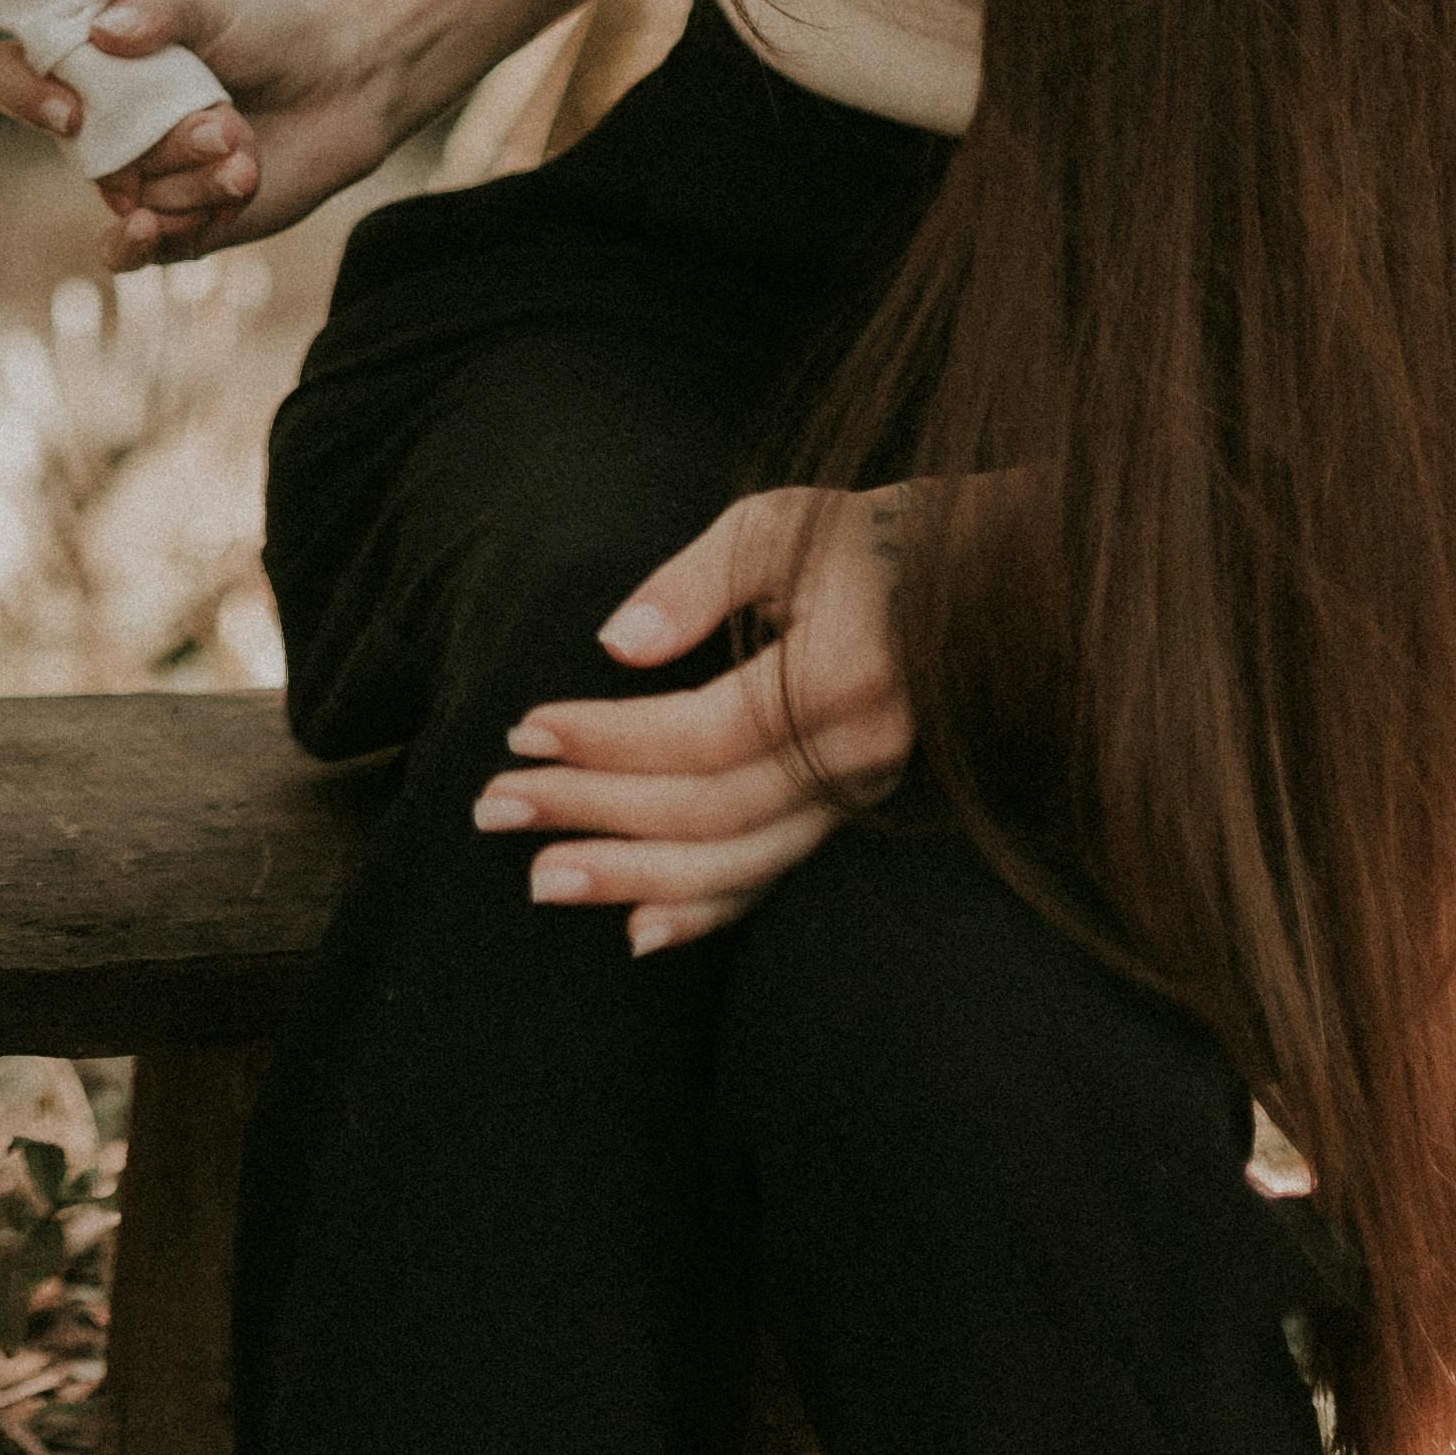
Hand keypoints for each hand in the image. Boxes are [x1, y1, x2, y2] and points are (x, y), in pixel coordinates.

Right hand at [0, 0, 396, 266]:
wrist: (342, 88)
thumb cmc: (268, 32)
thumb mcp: (212, 1)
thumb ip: (160, 5)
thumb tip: (101, 32)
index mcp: (89, 60)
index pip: (7, 75)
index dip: (19, 94)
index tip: (71, 109)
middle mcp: (101, 123)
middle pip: (85, 152)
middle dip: (158, 146)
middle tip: (224, 127)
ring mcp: (135, 177)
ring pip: (128, 199)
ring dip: (192, 181)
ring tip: (245, 155)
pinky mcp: (174, 225)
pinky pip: (135, 250)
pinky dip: (141, 243)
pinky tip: (155, 228)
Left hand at [470, 485, 912, 955]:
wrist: (963, 580)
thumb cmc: (851, 539)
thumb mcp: (770, 526)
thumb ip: (691, 584)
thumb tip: (616, 646)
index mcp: (843, 675)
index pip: (706, 733)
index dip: (610, 741)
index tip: (523, 731)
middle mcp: (860, 753)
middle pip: (711, 809)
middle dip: (594, 813)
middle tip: (492, 808)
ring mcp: (859, 796)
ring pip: (739, 863)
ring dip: (632, 879)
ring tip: (539, 879)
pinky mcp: (848, 816)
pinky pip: (772, 878)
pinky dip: (705, 912)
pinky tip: (634, 929)